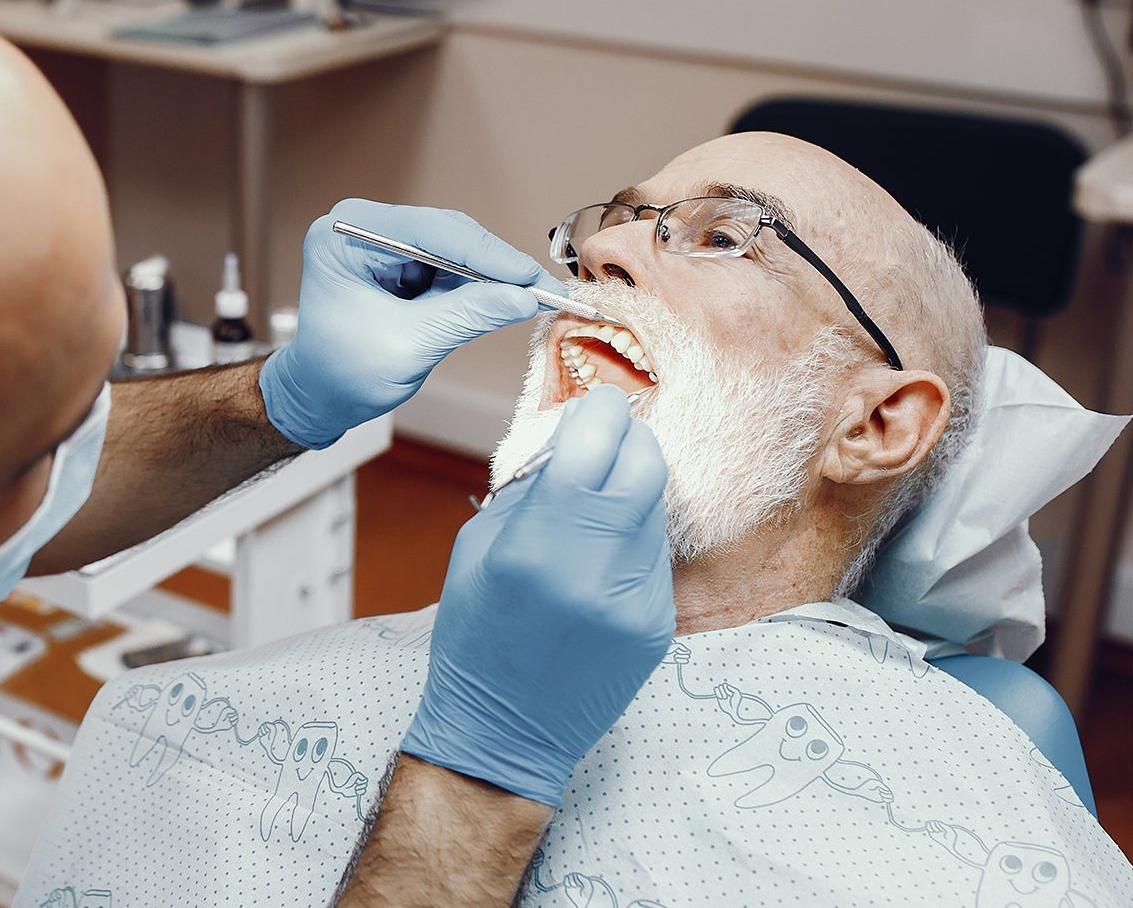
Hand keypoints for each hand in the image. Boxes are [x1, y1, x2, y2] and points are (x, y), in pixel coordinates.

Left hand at [259, 198, 561, 448]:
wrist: (318, 395)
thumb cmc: (341, 374)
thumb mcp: (407, 347)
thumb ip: (465, 316)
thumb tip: (523, 298)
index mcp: (345, 235)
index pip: (427, 231)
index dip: (484, 254)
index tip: (527, 276)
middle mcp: (363, 227)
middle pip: (446, 233)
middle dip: (493, 265)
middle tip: (541, 291)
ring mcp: (383, 242)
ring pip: (456, 249)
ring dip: (490, 276)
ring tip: (529, 299)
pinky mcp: (401, 262)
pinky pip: (451, 267)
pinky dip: (478, 286)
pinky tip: (502, 302)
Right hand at [400, 386, 674, 805]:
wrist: (505, 729)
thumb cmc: (475, 636)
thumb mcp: (477, 548)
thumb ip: (529, 488)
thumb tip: (573, 438)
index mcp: (537, 544)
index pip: (597, 443)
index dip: (602, 411)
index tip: (598, 404)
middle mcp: (594, 569)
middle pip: (646, 466)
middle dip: (630, 439)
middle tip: (609, 437)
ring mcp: (635, 600)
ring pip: (655, 508)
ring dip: (631, 489)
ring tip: (595, 502)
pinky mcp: (657, 624)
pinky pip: (655, 555)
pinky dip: (633, 537)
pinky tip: (601, 554)